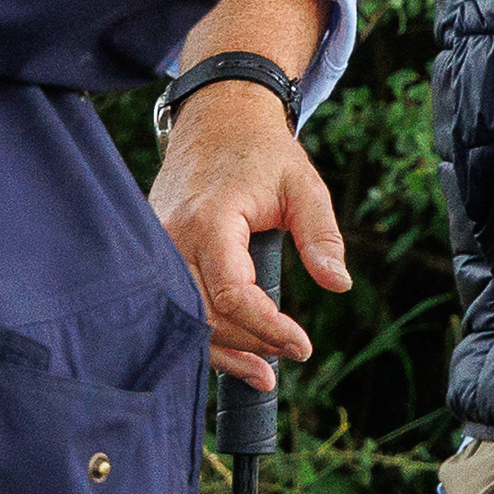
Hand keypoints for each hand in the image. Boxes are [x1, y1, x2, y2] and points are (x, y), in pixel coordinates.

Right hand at [150, 83, 349, 390]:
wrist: (217, 118)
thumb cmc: (262, 152)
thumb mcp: (304, 185)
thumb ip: (321, 235)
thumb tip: (339, 285)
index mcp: (211, 220)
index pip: (233, 294)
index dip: (268, 328)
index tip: (303, 346)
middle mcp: (173, 238)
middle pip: (204, 315)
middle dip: (248, 344)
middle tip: (289, 359)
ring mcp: (157, 247)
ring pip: (184, 318)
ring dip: (223, 351)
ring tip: (264, 375)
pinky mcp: (155, 254)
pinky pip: (175, 303)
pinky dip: (203, 333)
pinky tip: (234, 354)